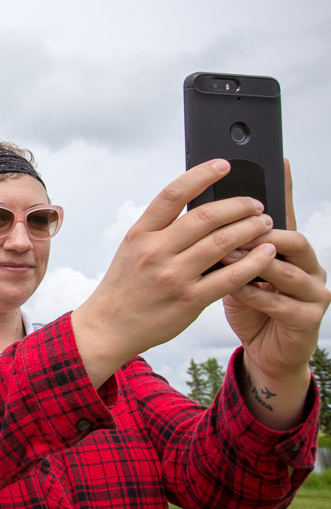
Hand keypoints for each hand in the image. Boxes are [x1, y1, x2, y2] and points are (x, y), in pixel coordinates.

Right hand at [73, 159, 277, 386]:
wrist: (108, 326)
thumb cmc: (125, 286)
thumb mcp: (133, 250)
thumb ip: (162, 230)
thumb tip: (200, 208)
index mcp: (140, 234)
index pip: (173, 194)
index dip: (201, 174)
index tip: (223, 165)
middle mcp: (155, 251)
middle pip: (206, 217)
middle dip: (239, 205)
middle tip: (256, 204)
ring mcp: (173, 277)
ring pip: (223, 243)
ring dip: (251, 229)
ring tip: (265, 224)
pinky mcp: (189, 301)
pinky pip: (230, 278)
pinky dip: (254, 263)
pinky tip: (266, 254)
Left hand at [221, 159, 329, 428]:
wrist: (263, 348)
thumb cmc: (243, 302)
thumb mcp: (229, 267)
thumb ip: (221, 241)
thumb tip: (196, 205)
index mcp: (284, 248)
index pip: (283, 211)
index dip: (282, 186)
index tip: (275, 160)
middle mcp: (305, 264)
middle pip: (289, 235)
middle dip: (256, 229)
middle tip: (230, 224)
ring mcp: (312, 291)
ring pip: (289, 268)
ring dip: (254, 261)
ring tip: (226, 255)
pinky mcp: (307, 318)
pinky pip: (281, 302)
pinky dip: (255, 294)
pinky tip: (236, 289)